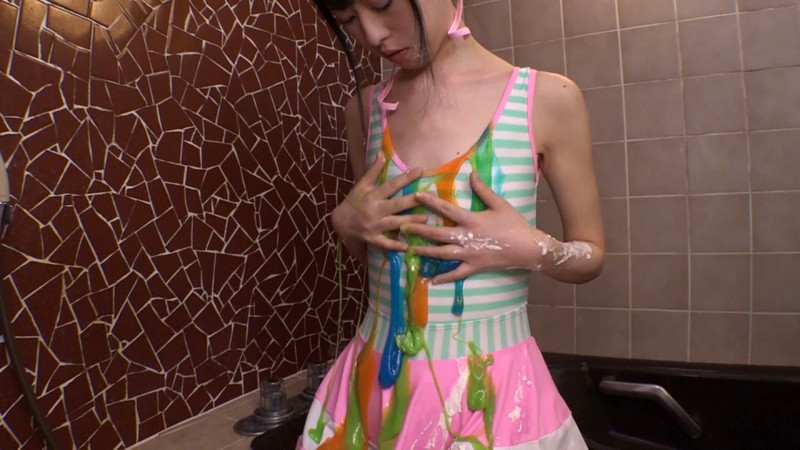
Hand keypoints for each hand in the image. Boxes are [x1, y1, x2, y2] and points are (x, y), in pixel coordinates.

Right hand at [331, 153, 427, 257]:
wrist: (339, 223)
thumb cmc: (353, 202)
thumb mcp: (361, 185)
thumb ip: (373, 171)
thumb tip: (380, 153)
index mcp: (372, 195)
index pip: (391, 185)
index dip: (406, 177)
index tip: (421, 170)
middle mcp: (374, 210)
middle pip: (396, 204)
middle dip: (413, 201)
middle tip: (430, 197)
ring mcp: (373, 225)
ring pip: (394, 223)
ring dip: (410, 221)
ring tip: (426, 219)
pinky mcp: (372, 239)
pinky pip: (386, 243)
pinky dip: (396, 246)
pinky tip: (409, 246)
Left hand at [402, 171, 546, 283]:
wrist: (528, 248)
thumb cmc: (514, 224)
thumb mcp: (500, 204)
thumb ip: (483, 190)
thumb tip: (471, 173)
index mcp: (472, 220)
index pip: (447, 210)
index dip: (430, 202)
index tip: (416, 195)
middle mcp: (467, 238)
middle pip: (438, 234)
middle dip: (419, 230)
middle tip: (402, 227)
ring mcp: (469, 255)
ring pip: (443, 254)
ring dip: (425, 252)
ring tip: (409, 250)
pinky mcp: (475, 267)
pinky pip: (456, 274)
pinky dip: (445, 277)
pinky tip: (432, 279)